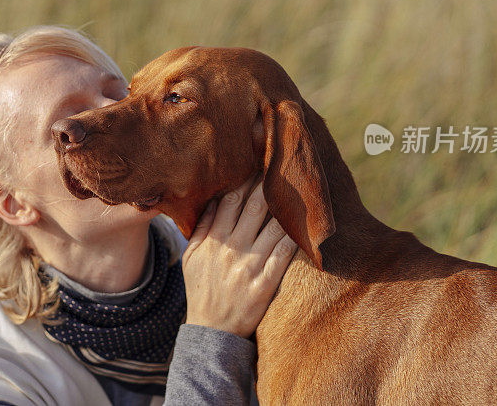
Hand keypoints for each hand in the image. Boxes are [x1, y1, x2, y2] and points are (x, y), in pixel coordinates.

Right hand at [181, 177, 298, 337]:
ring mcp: (249, 266)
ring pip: (273, 227)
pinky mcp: (265, 284)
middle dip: (270, 185)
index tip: (258, 165)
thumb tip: (213, 199)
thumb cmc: (202, 290)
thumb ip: (200, 228)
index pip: (231, 199)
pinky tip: (305, 225)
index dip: (246, 180)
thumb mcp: (191, 258)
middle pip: (255, 207)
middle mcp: (231, 249)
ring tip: (299, 192)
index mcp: (212, 240)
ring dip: (287, 208)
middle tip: (283, 169)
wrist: (211, 332)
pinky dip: (295, 237)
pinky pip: (284, 254)